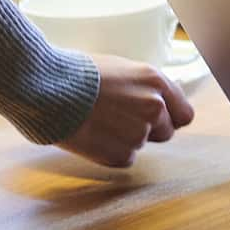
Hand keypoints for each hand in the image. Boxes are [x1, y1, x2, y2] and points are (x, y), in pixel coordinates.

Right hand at [56, 55, 195, 167]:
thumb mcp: (119, 69)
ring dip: (124, 139)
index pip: (184, 114)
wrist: (45, 89)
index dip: (170, 118)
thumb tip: (152, 101)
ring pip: (141, 145)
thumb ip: (142, 88)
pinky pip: (124, 159)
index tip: (159, 121)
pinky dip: (110, 153)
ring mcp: (138, 132)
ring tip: (98, 122)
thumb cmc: (75, 73)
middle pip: (166, 133)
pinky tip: (92, 136)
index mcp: (155, 82)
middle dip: (147, 130)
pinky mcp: (120, 154)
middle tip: (118, 121)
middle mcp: (154, 106)